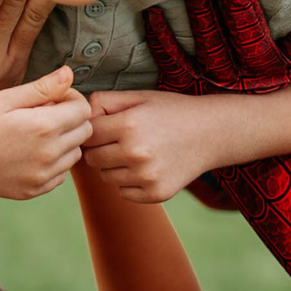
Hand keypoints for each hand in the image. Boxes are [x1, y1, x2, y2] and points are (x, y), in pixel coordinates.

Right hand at [0, 66, 91, 199]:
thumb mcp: (5, 98)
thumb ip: (43, 88)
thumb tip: (70, 74)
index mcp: (43, 128)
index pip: (83, 110)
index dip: (71, 98)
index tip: (51, 96)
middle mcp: (47, 156)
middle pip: (84, 132)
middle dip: (71, 118)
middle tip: (43, 112)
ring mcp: (41, 178)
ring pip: (75, 155)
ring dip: (64, 141)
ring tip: (34, 132)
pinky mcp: (32, 192)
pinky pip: (59, 175)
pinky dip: (53, 162)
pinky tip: (28, 152)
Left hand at [82, 88, 219, 203]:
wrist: (211, 133)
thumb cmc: (171, 111)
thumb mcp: (138, 96)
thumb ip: (103, 101)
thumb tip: (79, 117)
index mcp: (128, 125)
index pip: (87, 134)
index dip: (93, 130)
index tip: (105, 127)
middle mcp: (136, 153)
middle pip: (92, 158)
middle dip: (100, 149)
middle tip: (119, 140)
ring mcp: (147, 177)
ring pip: (106, 177)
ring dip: (114, 166)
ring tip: (135, 152)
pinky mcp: (156, 194)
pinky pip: (123, 192)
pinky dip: (129, 182)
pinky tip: (146, 166)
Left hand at [142, 0, 290, 95]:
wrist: (249, 121)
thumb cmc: (275, 55)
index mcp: (290, 62)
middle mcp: (261, 75)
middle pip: (253, 38)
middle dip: (241, 2)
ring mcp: (225, 84)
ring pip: (214, 47)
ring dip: (201, 10)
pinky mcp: (193, 89)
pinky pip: (176, 66)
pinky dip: (163, 41)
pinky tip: (152, 13)